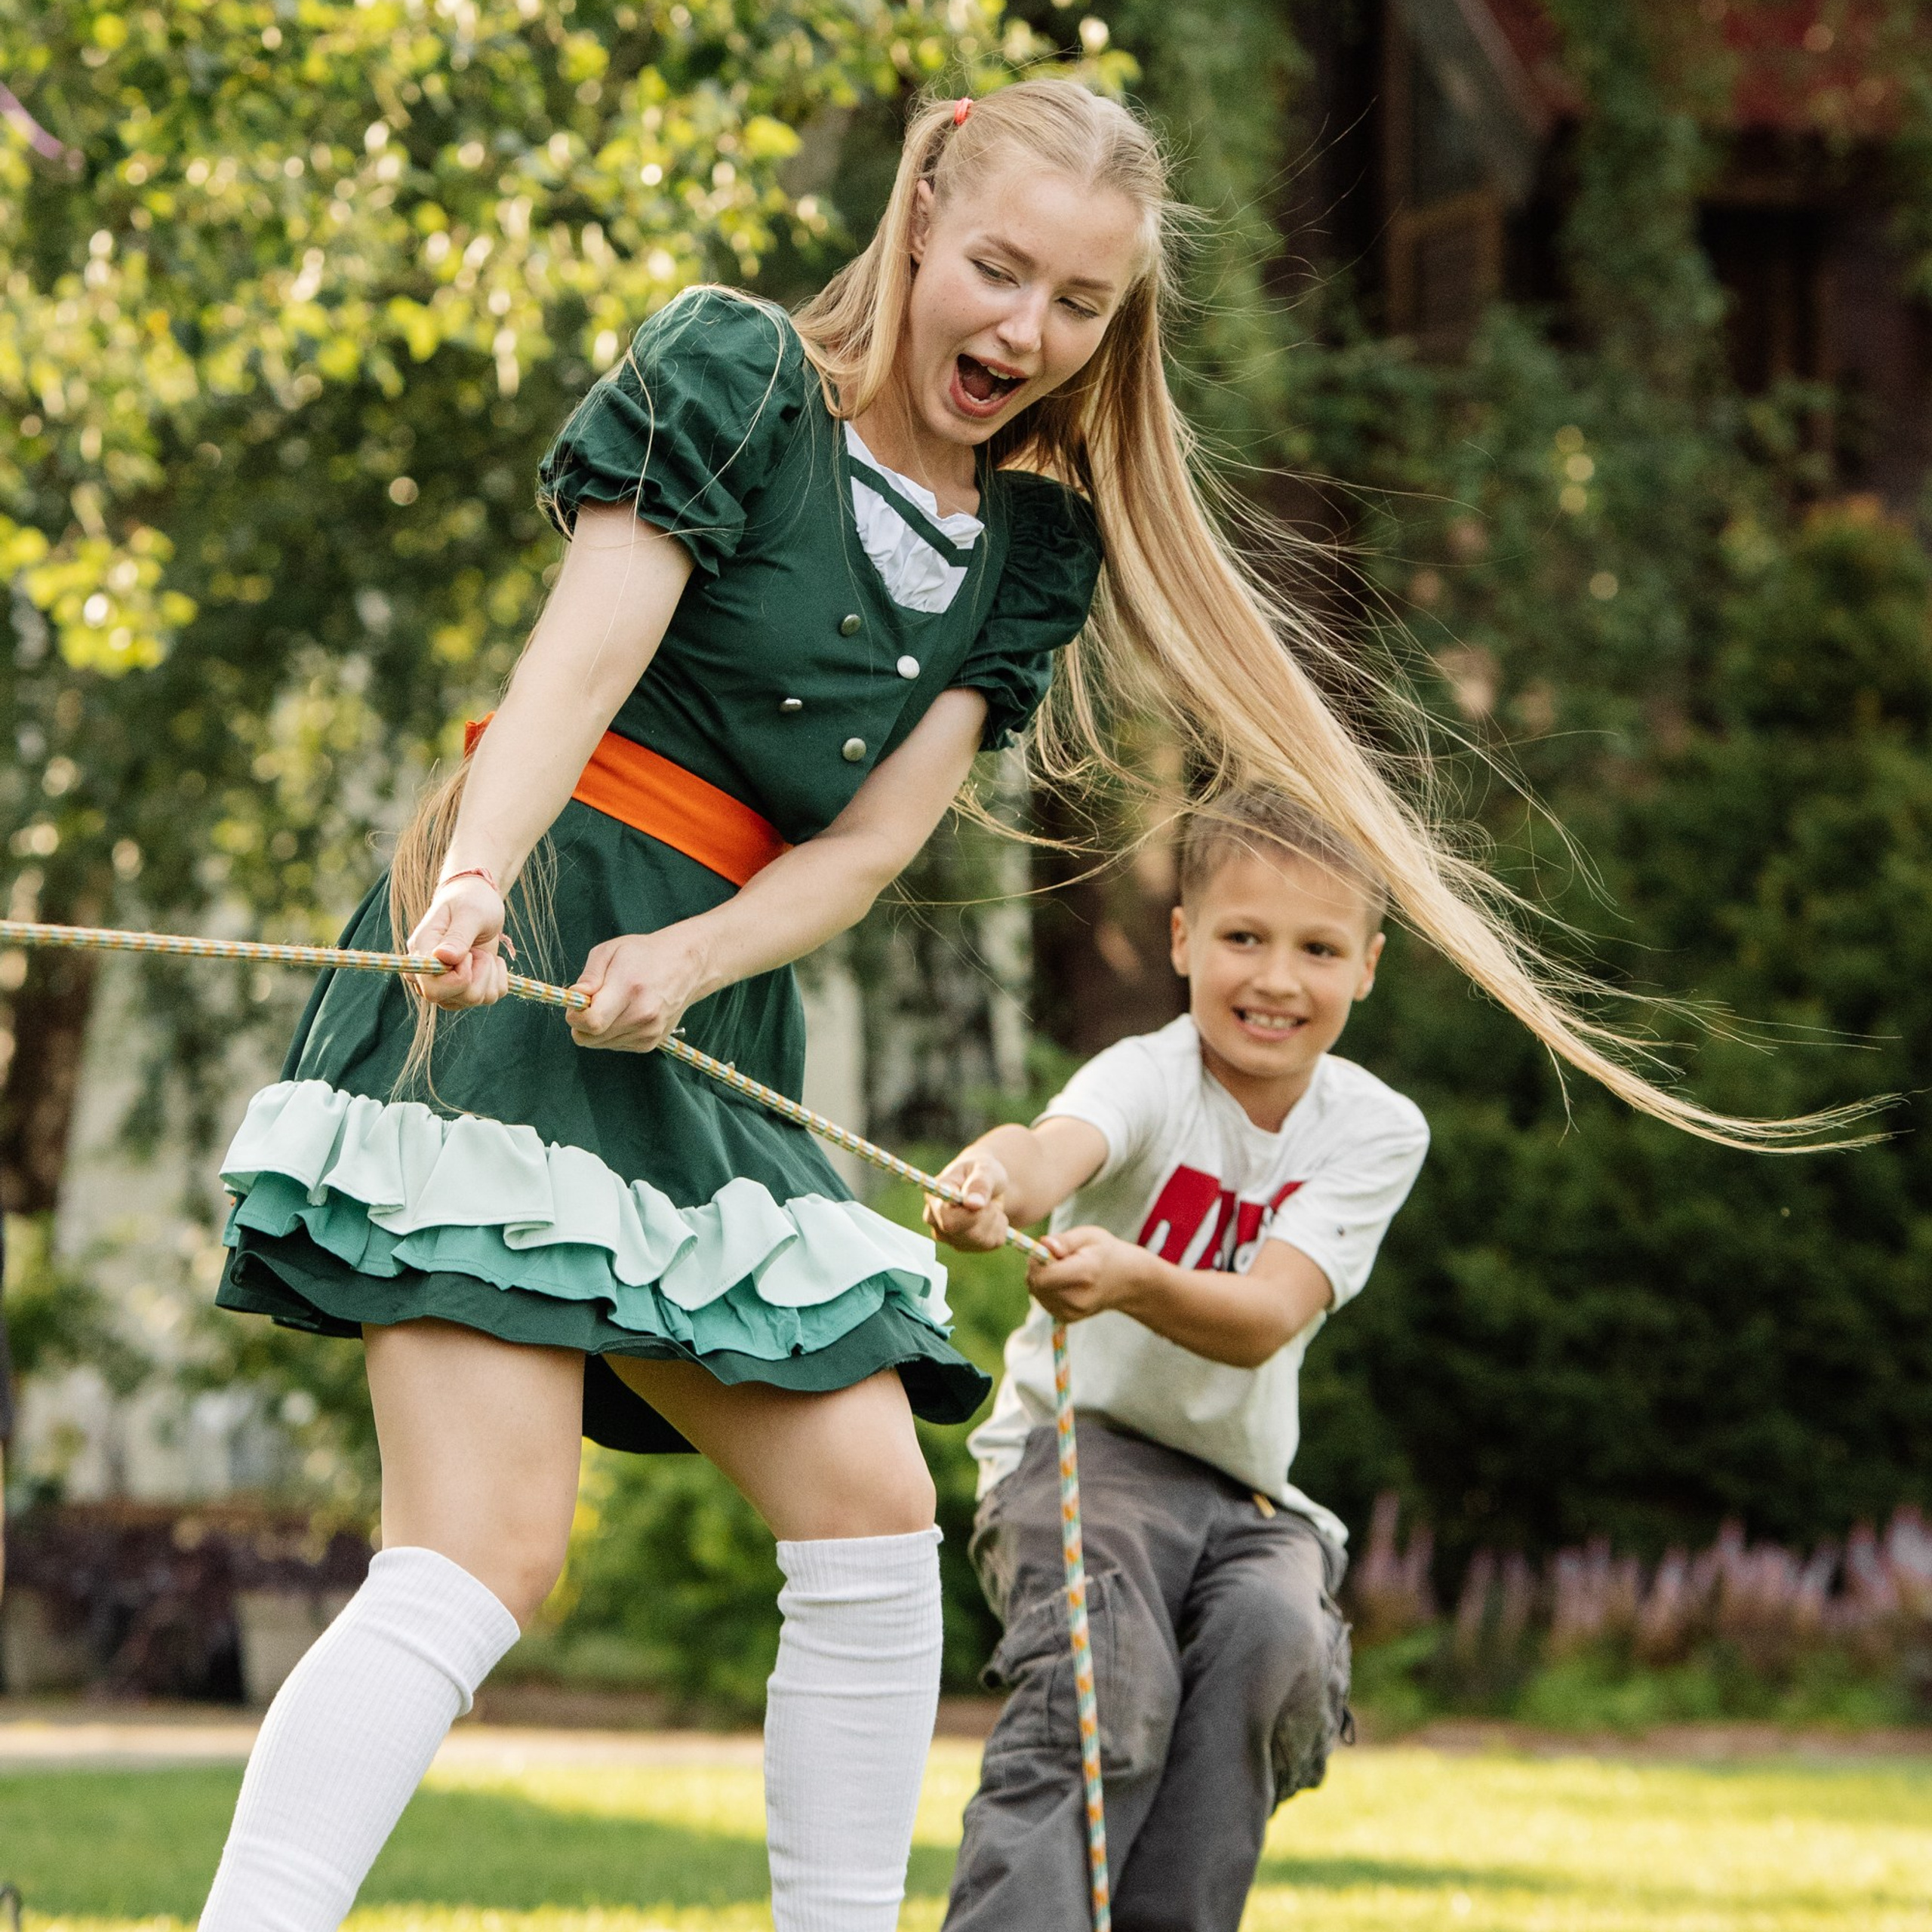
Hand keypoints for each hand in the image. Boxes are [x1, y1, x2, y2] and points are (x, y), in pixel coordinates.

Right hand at [406, 875, 509, 1008]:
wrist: (479, 901)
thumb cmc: (471, 901)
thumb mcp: (469, 913)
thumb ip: (458, 936)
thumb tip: (444, 958)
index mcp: (421, 952)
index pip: (431, 987)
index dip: (458, 978)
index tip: (469, 954)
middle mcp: (428, 975)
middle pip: (451, 1000)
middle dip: (477, 976)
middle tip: (476, 951)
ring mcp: (446, 985)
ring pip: (474, 1000)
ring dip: (489, 973)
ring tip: (480, 951)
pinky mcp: (466, 990)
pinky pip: (490, 997)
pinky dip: (498, 977)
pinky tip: (489, 960)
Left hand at [568, 927, 706, 1052]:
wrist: (685, 967)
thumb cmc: (643, 954)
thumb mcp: (610, 951)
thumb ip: (588, 976)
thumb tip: (575, 998)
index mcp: (629, 990)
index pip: (591, 1023)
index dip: (575, 1016)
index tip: (577, 1003)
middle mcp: (642, 1017)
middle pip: (590, 1038)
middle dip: (582, 1022)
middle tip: (594, 1001)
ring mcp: (648, 1033)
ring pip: (600, 1044)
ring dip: (598, 1028)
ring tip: (614, 1004)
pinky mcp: (650, 1044)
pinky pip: (614, 1045)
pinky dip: (612, 1032)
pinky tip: (625, 1013)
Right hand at [924, 1151, 1011, 1251]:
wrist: (986, 1182)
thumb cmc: (981, 1170)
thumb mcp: (985, 1169)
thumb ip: (979, 1183)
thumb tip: (973, 1203)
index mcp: (935, 1196)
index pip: (946, 1217)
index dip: (968, 1215)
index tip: (983, 1202)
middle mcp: (935, 1219)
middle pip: (966, 1233)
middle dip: (987, 1216)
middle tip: (989, 1199)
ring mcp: (947, 1236)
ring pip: (981, 1240)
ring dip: (995, 1221)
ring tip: (990, 1205)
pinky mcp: (962, 1246)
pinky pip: (991, 1244)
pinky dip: (999, 1229)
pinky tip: (992, 1217)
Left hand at [1026, 1225, 1143, 1322]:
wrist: (1125, 1281)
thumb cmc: (1105, 1253)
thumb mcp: (1090, 1235)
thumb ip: (1065, 1240)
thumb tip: (1043, 1244)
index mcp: (1084, 1274)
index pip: (1043, 1276)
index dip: (1037, 1260)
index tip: (1046, 1250)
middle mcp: (1077, 1299)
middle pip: (1036, 1285)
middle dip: (1037, 1268)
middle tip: (1055, 1257)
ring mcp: (1072, 1312)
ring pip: (1036, 1292)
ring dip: (1041, 1278)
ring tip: (1063, 1269)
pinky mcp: (1066, 1319)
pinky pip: (1042, 1300)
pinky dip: (1046, 1289)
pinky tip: (1063, 1281)